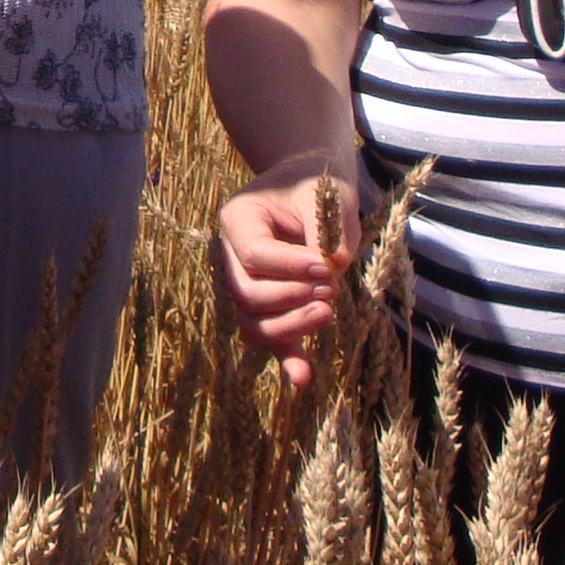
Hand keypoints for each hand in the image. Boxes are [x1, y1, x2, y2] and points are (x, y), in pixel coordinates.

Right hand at [213, 154, 357, 387]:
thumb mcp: (322, 195)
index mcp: (237, 219)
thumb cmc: (315, 185)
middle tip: (329, 288)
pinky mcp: (270, 308)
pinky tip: (303, 379)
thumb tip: (333, 265)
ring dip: (288, 327)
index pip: (253, 254)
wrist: (310, 187)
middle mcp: (232, 256)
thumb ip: (325, 228)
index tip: (326, 267)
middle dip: (289, 297)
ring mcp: (247, 284)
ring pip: (251, 322)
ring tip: (326, 314)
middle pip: (246, 293)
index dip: (290, 266)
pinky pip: (271, 338)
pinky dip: (287, 359)